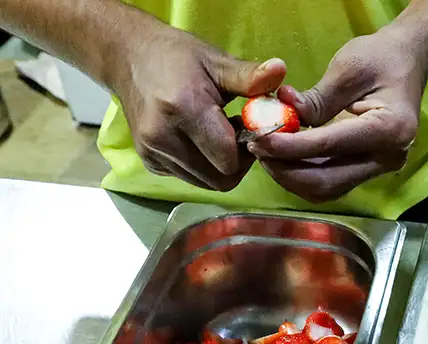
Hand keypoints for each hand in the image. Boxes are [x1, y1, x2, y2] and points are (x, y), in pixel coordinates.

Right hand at [113, 26, 286, 190]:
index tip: (250, 129)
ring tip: (218, 135)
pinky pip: (189, 178)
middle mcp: (163, 137)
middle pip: (220, 179)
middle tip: (238, 136)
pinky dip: (203, 166)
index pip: (228, 158)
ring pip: (206, 183)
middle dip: (237, 163)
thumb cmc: (177, 57)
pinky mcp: (149, 162)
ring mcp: (153, 153)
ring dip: (220, 166)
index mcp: (183, 109)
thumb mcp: (216, 61)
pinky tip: (200, 140)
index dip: (248, 150)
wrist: (128, 58)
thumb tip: (281, 70)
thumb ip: (249, 76)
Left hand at [247, 28, 425, 201]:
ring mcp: (379, 168)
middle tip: (257, 149)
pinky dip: (302, 175)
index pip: (331, 146)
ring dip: (291, 177)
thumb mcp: (348, 68)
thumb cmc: (381, 58)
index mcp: (389, 129)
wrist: (407, 62)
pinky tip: (284, 157)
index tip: (259, 138)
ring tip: (267, 153)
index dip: (290, 147)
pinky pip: (330, 183)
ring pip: (326, 189)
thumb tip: (283, 114)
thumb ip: (316, 99)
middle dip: (286, 170)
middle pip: (327, 182)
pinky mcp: (367, 169)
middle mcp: (388, 157)